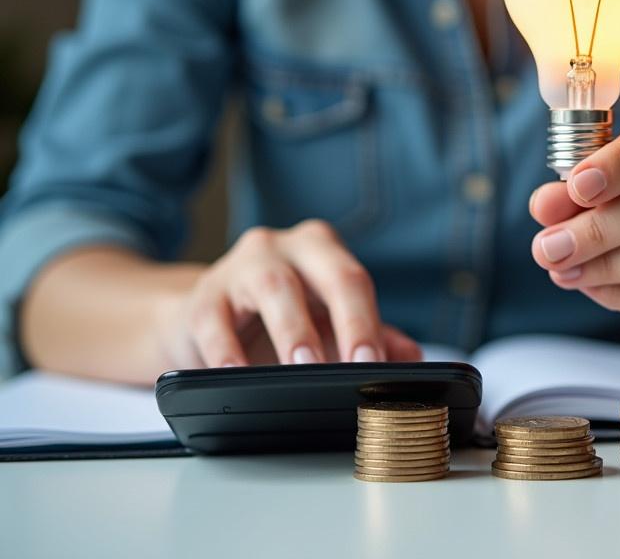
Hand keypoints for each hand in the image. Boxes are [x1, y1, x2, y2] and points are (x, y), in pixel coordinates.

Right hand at [157, 219, 420, 367]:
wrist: (203, 321)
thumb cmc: (276, 320)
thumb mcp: (325, 325)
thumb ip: (371, 338)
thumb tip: (413, 359)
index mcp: (324, 251)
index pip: (356, 281)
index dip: (369, 322)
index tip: (375, 362)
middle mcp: (286, 248)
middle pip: (329, 275)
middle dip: (348, 320)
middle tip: (356, 365)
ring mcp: (242, 266)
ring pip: (274, 289)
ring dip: (293, 332)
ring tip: (304, 368)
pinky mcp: (203, 297)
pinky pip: (215, 322)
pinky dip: (227, 351)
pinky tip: (238, 375)